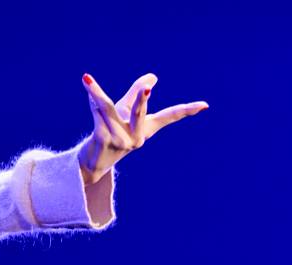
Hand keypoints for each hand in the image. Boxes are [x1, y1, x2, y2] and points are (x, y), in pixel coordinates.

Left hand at [79, 72, 208, 184]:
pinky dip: (91, 101)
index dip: (187, 110)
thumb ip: (137, 91)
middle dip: (142, 99)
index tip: (205, 105)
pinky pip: (96, 113)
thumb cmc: (112, 131)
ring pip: (107, 108)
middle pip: (139, 113)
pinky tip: (87, 90)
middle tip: (147, 89)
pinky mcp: (104, 140)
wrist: (93, 161)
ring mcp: (120, 140)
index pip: (170, 117)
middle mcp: (136, 136)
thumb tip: (154, 77)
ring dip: (96, 94)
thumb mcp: (125, 110)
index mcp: (146, 129)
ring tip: (86, 79)